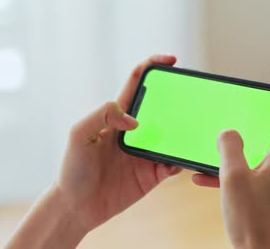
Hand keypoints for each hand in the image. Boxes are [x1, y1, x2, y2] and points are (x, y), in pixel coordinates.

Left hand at [56, 55, 182, 232]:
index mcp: (117, 115)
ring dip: (186, 131)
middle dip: (180, 98)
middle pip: (163, 106)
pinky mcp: (153, 175)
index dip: (153, 66)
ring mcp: (146, 152)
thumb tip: (134, 120)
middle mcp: (136, 131)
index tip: (171, 61)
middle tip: (195, 96)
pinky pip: (174, 163)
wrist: (76, 207)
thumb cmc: (73, 168)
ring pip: (174, 135)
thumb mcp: (78, 134)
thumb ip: (102, 116)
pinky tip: (181, 159)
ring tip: (197, 128)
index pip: (138, 82)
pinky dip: (181, 160)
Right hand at [192, 70, 269, 248]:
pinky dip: (237, 170)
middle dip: (258, 119)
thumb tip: (229, 132)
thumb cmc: (252, 221)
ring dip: (238, 150)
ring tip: (210, 159)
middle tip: (238, 114)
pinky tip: (207, 180)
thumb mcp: (232, 178)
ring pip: (265, 151)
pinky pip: (258, 171)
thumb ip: (229, 146)